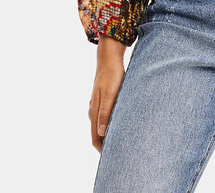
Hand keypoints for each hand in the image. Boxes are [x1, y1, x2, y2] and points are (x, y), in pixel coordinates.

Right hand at [89, 35, 125, 152]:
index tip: (112, 156)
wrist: (108, 58)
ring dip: (108, 134)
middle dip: (105, 144)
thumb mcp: (110, 93)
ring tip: (121, 140)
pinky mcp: (102, 99)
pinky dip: (110, 124)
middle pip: (97, 134)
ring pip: (100, 126)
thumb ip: (105, 112)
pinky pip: (104, 117)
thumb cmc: (111, 75)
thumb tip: (102, 133)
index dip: (102, 149)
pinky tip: (119, 124)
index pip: (95, 138)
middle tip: (119, 151)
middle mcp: (93, 110)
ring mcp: (97, 105)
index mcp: (94, 111)